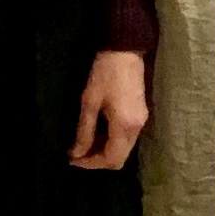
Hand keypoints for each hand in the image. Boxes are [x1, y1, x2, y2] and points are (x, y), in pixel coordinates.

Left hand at [71, 50, 148, 169]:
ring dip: (104, 152)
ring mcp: (141, 122)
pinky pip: (127, 139)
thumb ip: (84, 131)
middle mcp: (137, 128)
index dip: (91, 163)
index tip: (72, 159)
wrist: (126, 51)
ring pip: (124, 150)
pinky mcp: (141, 116)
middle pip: (120, 159)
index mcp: (124, 126)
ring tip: (84, 144)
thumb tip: (76, 153)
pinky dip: (111, 142)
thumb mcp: (89, 102)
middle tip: (77, 154)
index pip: (111, 158)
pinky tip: (98, 133)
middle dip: (98, 161)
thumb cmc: (105, 74)